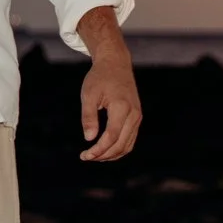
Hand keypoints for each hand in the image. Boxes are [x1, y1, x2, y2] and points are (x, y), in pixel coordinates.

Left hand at [76, 8, 140, 161]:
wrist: (116, 64)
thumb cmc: (99, 78)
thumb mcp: (88, 95)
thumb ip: (88, 116)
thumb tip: (89, 138)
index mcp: (122, 107)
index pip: (112, 136)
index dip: (99, 149)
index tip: (85, 155)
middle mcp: (134, 114)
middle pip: (121, 144)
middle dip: (103, 155)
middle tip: (86, 157)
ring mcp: (138, 117)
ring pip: (128, 144)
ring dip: (111, 154)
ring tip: (94, 156)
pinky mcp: (137, 118)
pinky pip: (130, 139)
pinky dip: (119, 148)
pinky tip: (105, 150)